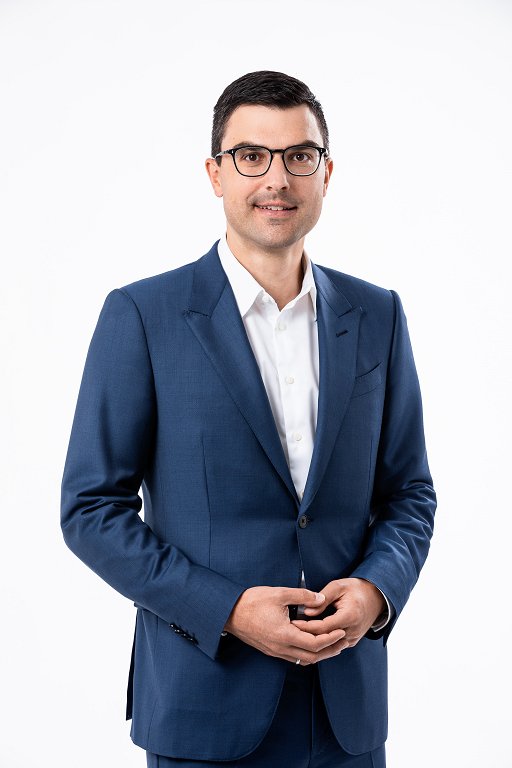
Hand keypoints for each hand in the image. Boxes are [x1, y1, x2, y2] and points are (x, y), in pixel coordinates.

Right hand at [224, 586, 347, 664]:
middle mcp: (280, 647)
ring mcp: (274, 650)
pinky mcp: (270, 650)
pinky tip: (311, 644)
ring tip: (331, 645)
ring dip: (319, 654)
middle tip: (343, 643)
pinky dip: (306, 653)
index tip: (341, 631)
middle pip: (311, 657)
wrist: (228, 612)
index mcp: (284, 634)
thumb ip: (302, 596)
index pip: (314, 643)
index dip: (330, 639)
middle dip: (329, 651)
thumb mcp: (279, 593)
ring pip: (302, 659)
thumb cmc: (252, 601)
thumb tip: (321, 598)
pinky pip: (293, 657)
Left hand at [292, 578, 385, 650]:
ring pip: (328, 645)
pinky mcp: (352, 641)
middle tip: (290, 630)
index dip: (306, 626)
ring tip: (296, 635)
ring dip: (313, 640)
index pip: (323, 627)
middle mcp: (352, 631)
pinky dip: (322, 642)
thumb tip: (307, 611)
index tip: (293, 622)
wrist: (376, 597)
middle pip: (324, 638)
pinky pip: (334, 645)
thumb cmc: (356, 589)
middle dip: (306, 635)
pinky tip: (309, 637)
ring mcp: (353, 638)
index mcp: (350, 616)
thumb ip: (322, 598)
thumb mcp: (338, 586)